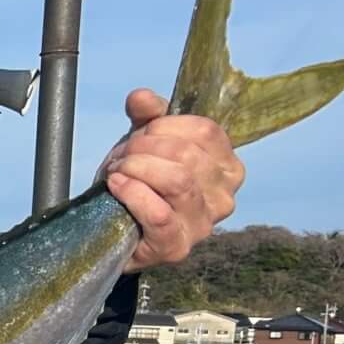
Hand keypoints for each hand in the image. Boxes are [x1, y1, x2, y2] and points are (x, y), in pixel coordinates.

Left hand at [101, 90, 243, 270]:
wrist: (116, 229)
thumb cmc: (141, 182)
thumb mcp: (146, 142)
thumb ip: (148, 116)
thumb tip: (140, 97)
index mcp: (227, 165)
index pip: (205, 130)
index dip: (165, 126)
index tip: (139, 134)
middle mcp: (224, 196)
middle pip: (187, 155)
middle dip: (144, 148)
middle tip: (122, 156)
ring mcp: (203, 224)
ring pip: (177, 181)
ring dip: (137, 169)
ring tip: (117, 171)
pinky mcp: (177, 246)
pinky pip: (160, 214)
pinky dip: (133, 194)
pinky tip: (116, 186)